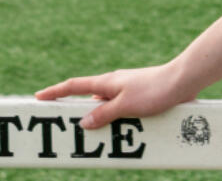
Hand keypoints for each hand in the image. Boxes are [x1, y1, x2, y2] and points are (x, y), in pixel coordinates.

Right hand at [35, 63, 192, 129]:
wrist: (183, 81)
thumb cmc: (155, 90)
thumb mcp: (126, 105)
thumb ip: (103, 114)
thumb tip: (82, 122)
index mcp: (106, 82)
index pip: (73, 86)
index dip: (54, 92)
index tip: (38, 97)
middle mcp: (114, 85)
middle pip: (87, 100)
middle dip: (73, 112)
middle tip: (60, 126)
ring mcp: (126, 91)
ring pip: (104, 109)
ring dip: (97, 122)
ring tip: (90, 141)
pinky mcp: (139, 99)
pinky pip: (119, 112)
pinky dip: (114, 123)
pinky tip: (119, 137)